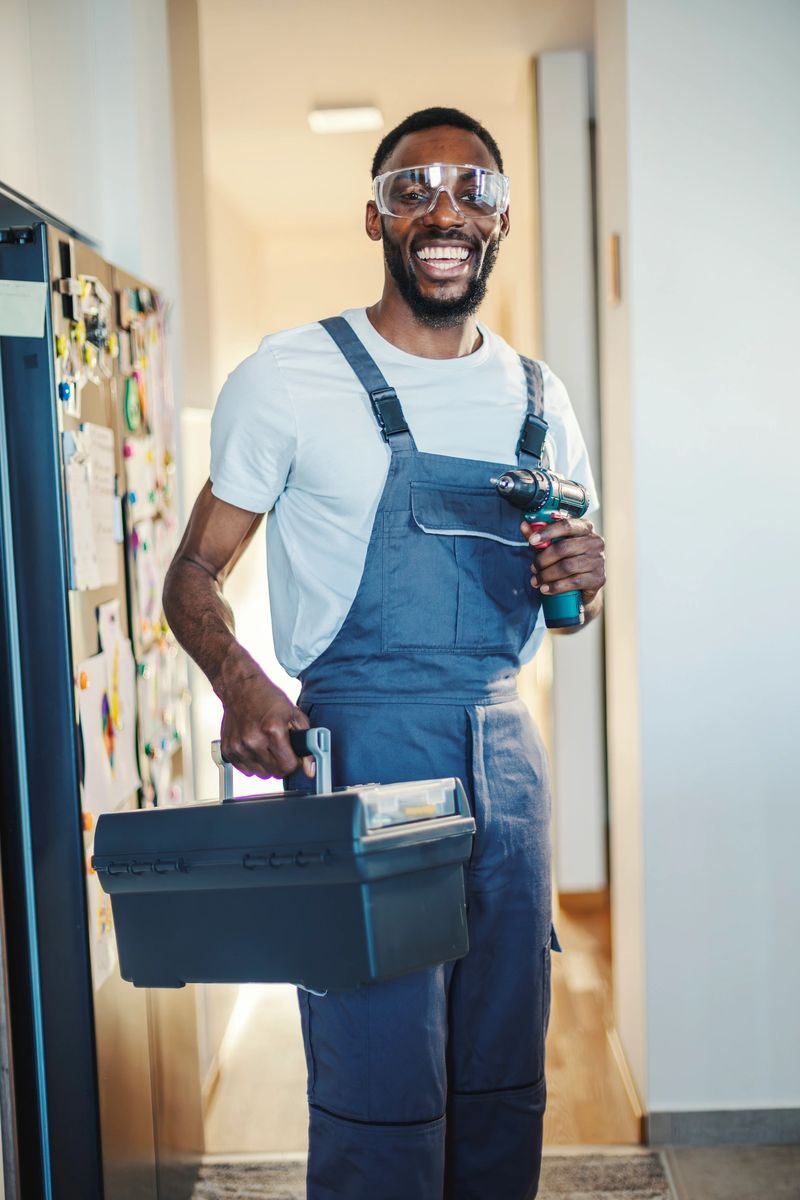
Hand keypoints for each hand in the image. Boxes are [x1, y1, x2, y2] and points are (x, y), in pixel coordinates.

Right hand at [218, 665, 313, 779]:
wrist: (240, 688)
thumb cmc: (267, 697)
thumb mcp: (294, 713)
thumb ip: (305, 741)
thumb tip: (311, 769)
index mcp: (272, 730)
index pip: (289, 765)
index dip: (295, 762)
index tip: (294, 755)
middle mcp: (253, 740)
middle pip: (275, 772)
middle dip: (283, 764)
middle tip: (282, 749)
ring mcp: (238, 746)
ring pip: (261, 774)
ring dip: (267, 764)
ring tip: (267, 746)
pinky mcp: (228, 750)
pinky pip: (245, 770)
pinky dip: (252, 763)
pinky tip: (255, 747)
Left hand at [521, 514, 604, 603]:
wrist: (585, 585)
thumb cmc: (567, 559)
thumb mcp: (554, 545)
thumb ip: (540, 536)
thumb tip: (524, 525)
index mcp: (585, 528)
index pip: (566, 525)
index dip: (547, 532)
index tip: (532, 541)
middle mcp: (595, 542)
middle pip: (563, 548)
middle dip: (543, 559)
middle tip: (532, 567)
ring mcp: (599, 560)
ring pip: (567, 567)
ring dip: (547, 575)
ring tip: (536, 580)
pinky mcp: (598, 578)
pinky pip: (573, 582)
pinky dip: (556, 587)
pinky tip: (545, 589)